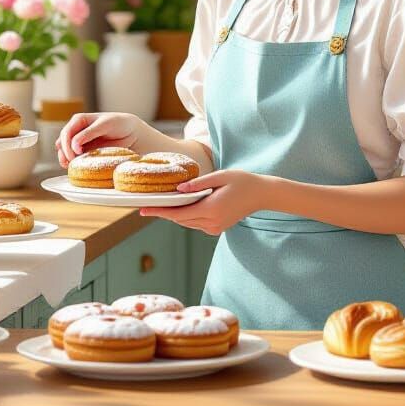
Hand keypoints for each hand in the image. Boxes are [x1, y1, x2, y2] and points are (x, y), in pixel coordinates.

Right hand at [56, 112, 143, 167]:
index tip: (76, 153)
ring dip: (65, 159)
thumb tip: (73, 145)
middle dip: (65, 153)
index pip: (66, 133)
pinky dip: (72, 163)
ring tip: (71, 166)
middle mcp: (76, 131)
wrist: (130, 132)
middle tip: (72, 163)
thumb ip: (88, 134)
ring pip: (64, 151)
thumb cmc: (118, 124)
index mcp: (78, 120)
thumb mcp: (104, 125)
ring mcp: (78, 143)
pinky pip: (73, 159)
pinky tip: (75, 168)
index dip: (67, 144)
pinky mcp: (83, 153)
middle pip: (62, 143)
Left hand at [139, 170, 274, 234]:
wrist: (261, 194)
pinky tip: (180, 207)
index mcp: (212, 209)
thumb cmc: (242, 181)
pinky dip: (186, 216)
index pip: (179, 213)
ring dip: (174, 214)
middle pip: (180, 219)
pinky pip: (195, 223)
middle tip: (145, 205)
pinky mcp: (216, 229)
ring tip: (159, 205)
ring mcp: (214, 228)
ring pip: (186, 222)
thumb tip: (178, 189)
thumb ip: (199, 184)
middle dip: (163, 213)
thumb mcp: (220, 176)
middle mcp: (212, 222)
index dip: (160, 211)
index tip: (143, 210)